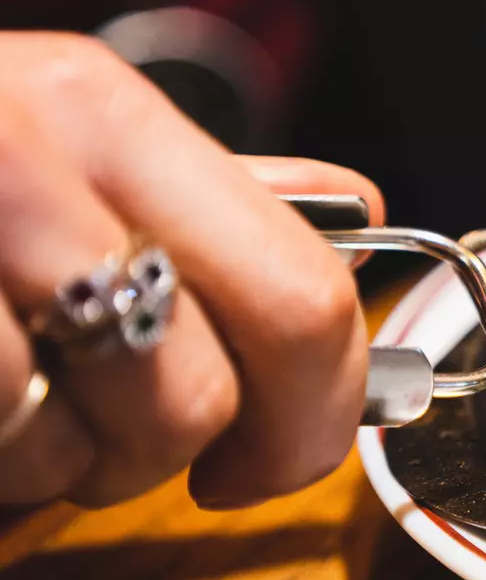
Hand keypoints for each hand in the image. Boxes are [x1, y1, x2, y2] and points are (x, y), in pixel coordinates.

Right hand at [0, 33, 380, 509]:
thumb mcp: (44, 140)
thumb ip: (193, 190)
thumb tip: (358, 213)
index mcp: (104, 112)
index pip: (303, 293)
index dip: (317, 411)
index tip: (273, 458)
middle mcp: (42, 162)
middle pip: (208, 394)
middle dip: (192, 458)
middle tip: (132, 457)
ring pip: (101, 446)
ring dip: (66, 467)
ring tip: (13, 405)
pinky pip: (8, 449)